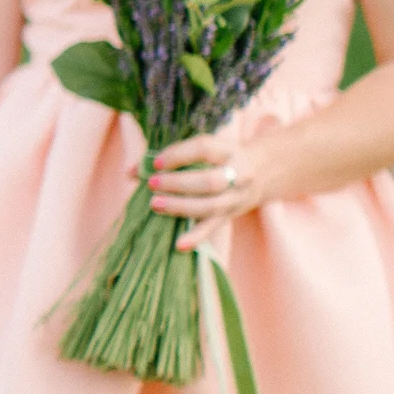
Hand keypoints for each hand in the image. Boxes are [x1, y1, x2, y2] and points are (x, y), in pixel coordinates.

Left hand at [146, 134, 270, 247]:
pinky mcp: (230, 215)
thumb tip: (132, 171)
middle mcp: (238, 174)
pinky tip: (178, 245)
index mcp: (229, 151)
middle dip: (179, 183)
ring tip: (155, 204)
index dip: (179, 155)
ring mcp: (236, 197)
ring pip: (211, 205)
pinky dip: (196, 237)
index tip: (157, 162)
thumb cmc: (218, 158)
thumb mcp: (203, 149)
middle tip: (153, 184)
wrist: (261, 172)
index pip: (205, 149)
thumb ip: (169, 156)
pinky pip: (213, 227)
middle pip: (210, 181)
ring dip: (181, 206)